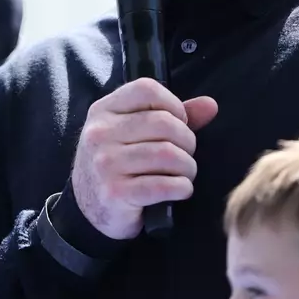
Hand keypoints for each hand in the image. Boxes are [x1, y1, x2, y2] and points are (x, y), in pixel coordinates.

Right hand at [69, 78, 218, 239]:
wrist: (88, 208)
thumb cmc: (117, 164)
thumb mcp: (132, 133)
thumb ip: (171, 116)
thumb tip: (210, 105)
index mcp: (103, 111)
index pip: (147, 90)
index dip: (174, 105)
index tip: (179, 123)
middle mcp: (100, 133)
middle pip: (164, 123)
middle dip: (187, 141)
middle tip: (185, 155)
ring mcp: (105, 163)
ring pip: (169, 155)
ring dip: (187, 167)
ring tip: (184, 174)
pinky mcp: (115, 193)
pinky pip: (165, 185)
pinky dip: (182, 188)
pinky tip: (179, 190)